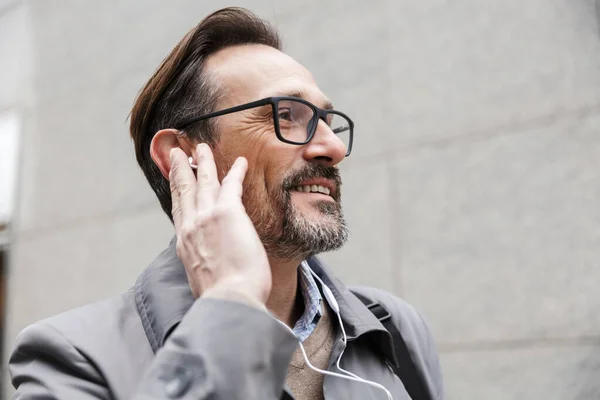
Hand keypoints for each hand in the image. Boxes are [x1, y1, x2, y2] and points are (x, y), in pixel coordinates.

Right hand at [169, 143, 271, 304]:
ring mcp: (206, 217)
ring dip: (203, 162)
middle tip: (177, 153)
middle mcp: (190, 227)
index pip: (179, 211)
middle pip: (183, 190)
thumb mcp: (201, 280)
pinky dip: (235, 171)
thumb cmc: (222, 298)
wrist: (229, 301)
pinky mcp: (227, 213)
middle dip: (180, 169)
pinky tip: (241, 162)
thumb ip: (202, 265)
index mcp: (185, 244)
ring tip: (202, 148)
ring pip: (203, 181)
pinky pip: (231, 185)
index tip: (174, 179)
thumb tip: (209, 268)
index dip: (175, 191)